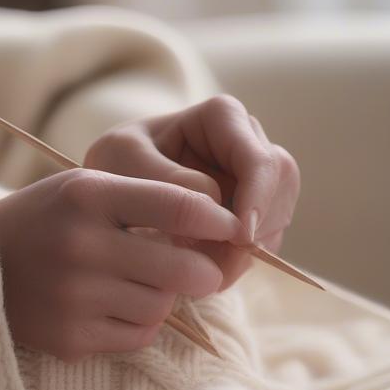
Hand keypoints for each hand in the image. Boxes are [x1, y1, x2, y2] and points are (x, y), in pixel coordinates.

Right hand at [0, 168, 245, 361]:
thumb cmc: (46, 221)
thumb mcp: (86, 190)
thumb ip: (148, 199)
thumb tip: (223, 227)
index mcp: (87, 196)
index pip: (180, 205)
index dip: (220, 219)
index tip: (233, 229)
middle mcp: (81, 245)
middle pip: (184, 268)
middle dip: (202, 270)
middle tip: (200, 270)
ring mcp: (74, 297)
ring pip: (163, 307)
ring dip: (163, 298)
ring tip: (136, 284)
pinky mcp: (70, 338)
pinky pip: (139, 336)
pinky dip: (138, 325)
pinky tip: (112, 307)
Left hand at [83, 95, 300, 290]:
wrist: (109, 194)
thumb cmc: (114, 166)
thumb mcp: (125, 163)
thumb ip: (169, 181)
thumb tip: (218, 202)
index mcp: (222, 117)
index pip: (259, 156)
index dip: (258, 196)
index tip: (239, 235)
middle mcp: (247, 141)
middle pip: (280, 182)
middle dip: (258, 226)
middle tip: (224, 263)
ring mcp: (253, 177)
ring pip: (278, 214)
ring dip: (249, 249)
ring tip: (207, 272)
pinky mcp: (250, 212)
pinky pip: (264, 239)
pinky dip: (241, 260)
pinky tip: (209, 271)